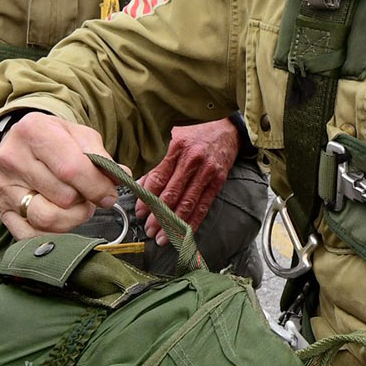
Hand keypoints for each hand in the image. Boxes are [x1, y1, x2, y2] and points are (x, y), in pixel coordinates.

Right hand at [0, 113, 116, 236]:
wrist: (19, 144)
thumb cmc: (52, 140)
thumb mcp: (78, 136)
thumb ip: (100, 157)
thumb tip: (121, 177)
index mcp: (34, 131)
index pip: (72, 169)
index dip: (97, 187)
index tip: (108, 193)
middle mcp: (12, 158)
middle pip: (64, 197)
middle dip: (85, 200)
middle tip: (87, 194)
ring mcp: (4, 186)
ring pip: (48, 219)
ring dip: (72, 218)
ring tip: (75, 205)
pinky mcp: (0, 210)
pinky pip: (32, 235)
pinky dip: (53, 232)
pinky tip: (59, 216)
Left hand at [138, 120, 242, 238]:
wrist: (226, 128)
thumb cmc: (194, 134)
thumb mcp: (172, 140)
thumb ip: (157, 163)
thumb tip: (139, 186)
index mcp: (176, 147)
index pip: (158, 178)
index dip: (147, 198)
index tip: (140, 212)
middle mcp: (192, 160)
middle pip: (172, 194)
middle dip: (158, 216)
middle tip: (148, 229)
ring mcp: (207, 172)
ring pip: (187, 204)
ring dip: (174, 224)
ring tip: (162, 237)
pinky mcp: (218, 181)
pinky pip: (204, 206)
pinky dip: (193, 222)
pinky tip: (183, 233)